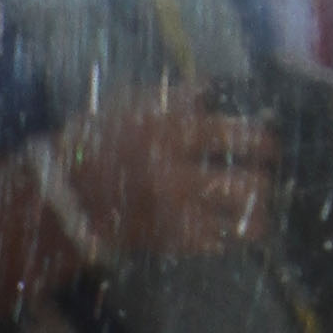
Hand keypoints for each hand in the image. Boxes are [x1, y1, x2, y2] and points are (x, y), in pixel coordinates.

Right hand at [50, 98, 279, 270]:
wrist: (62, 196)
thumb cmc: (96, 142)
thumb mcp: (129, 106)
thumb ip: (173, 98)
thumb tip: (211, 89)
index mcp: (171, 134)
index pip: (234, 135)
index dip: (261, 140)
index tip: (270, 144)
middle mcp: (179, 175)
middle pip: (246, 184)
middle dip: (263, 183)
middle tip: (265, 181)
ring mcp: (175, 212)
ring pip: (238, 220)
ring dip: (254, 217)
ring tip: (257, 215)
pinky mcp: (169, 241)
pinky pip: (215, 243)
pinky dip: (224, 237)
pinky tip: (224, 231)